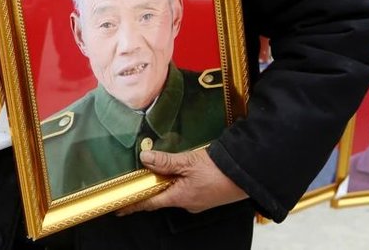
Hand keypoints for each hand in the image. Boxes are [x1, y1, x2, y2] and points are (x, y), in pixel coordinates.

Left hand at [118, 149, 246, 215]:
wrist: (247, 174)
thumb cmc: (220, 170)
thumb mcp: (189, 161)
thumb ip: (166, 161)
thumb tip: (146, 159)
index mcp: (179, 197)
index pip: (149, 203)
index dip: (134, 205)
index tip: (120, 209)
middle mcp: (187, 204)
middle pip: (162, 196)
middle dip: (153, 187)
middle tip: (141, 178)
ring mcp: (198, 202)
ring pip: (176, 192)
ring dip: (169, 182)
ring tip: (164, 168)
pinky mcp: (207, 197)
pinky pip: (188, 190)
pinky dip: (181, 181)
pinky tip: (184, 171)